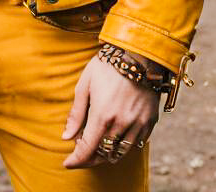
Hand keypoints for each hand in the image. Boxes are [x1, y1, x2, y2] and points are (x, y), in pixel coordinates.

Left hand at [60, 51, 160, 167]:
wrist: (139, 53)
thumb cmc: (107, 65)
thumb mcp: (85, 84)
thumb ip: (76, 113)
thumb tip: (66, 136)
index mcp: (102, 115)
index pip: (87, 149)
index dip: (76, 159)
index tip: (68, 162)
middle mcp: (121, 124)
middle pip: (103, 154)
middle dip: (90, 158)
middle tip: (81, 151)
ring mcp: (137, 124)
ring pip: (121, 153)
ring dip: (107, 153)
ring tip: (98, 144)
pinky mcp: (150, 122)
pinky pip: (136, 144)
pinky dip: (124, 146)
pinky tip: (116, 136)